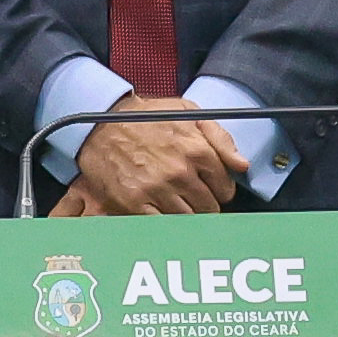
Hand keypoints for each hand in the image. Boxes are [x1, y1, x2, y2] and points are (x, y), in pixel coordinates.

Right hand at [57, 106, 248, 216]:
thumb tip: (241, 165)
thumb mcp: (188, 112)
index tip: (207, 186)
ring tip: (172, 200)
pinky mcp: (134, 202)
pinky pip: (162, 224)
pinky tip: (159, 209)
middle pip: (209, 207)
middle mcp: (179, 172)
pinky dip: (164, 221)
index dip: (217, 189)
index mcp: (196, 150)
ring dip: (184, 213)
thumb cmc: (141, 117)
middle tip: (189, 194)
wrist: (96, 122)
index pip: (225, 189)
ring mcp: (156, 188)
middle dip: (202, 203)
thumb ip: (220, 137)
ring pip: (188, 218)